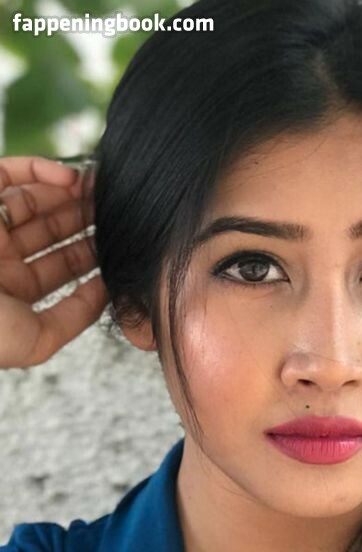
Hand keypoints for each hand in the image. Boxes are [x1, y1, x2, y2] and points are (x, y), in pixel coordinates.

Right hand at [0, 155, 107, 367]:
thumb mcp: (38, 340)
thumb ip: (74, 317)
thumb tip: (105, 291)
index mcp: (11, 291)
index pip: (58, 268)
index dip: (89, 255)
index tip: (118, 245)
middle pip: (49, 231)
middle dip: (83, 220)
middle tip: (115, 210)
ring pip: (34, 200)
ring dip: (69, 194)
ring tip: (100, 191)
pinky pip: (8, 173)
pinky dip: (41, 171)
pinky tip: (71, 179)